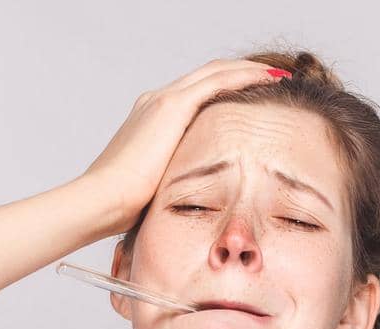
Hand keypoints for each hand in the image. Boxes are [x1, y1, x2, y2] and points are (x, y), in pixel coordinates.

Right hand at [79, 59, 289, 236]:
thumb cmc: (123, 206)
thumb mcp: (156, 186)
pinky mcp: (172, 106)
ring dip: (248, 70)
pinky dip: (244, 76)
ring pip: (215, 72)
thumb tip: (191, 200)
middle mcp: (156, 101)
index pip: (194, 96)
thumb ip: (175, 179)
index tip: (251, 99)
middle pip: (207, 77)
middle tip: (271, 77)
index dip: (225, 91)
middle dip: (241, 73)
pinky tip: (267, 79)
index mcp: (150, 119)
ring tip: (277, 74)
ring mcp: (163, 100)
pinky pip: (217, 81)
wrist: (103, 200)